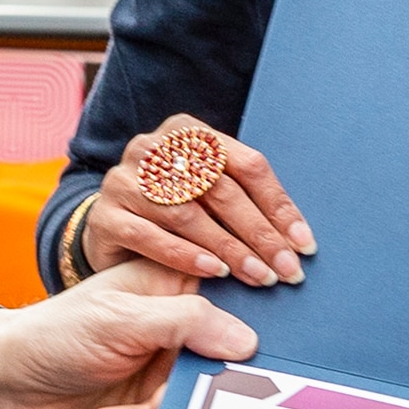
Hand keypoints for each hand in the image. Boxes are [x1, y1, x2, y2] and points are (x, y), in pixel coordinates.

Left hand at [0, 258, 257, 408]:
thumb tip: (248, 342)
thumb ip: (186, 323)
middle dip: (202, 388)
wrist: (6, 384)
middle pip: (225, 360)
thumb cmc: (57, 333)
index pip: (233, 299)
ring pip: (199, 400)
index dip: (248, 325)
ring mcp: (168, 371)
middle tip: (175, 401)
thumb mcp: (121, 318)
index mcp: (177, 288)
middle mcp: (180, 329)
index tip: (254, 353)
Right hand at [70, 115, 312, 285]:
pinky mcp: (105, 215)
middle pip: (220, 189)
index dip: (278, 206)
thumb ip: (242, 199)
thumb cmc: (173, 210)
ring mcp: (123, 180)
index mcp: (188, 132)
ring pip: (187, 214)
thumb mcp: (207, 194)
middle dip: (260, 234)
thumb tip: (297, 238)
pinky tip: (213, 273)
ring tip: (257, 276)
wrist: (111, 228)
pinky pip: (150, 237)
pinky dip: (185, 256)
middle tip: (286, 269)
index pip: (246, 165)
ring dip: (228, 249)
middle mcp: (152, 148)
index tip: (303, 244)